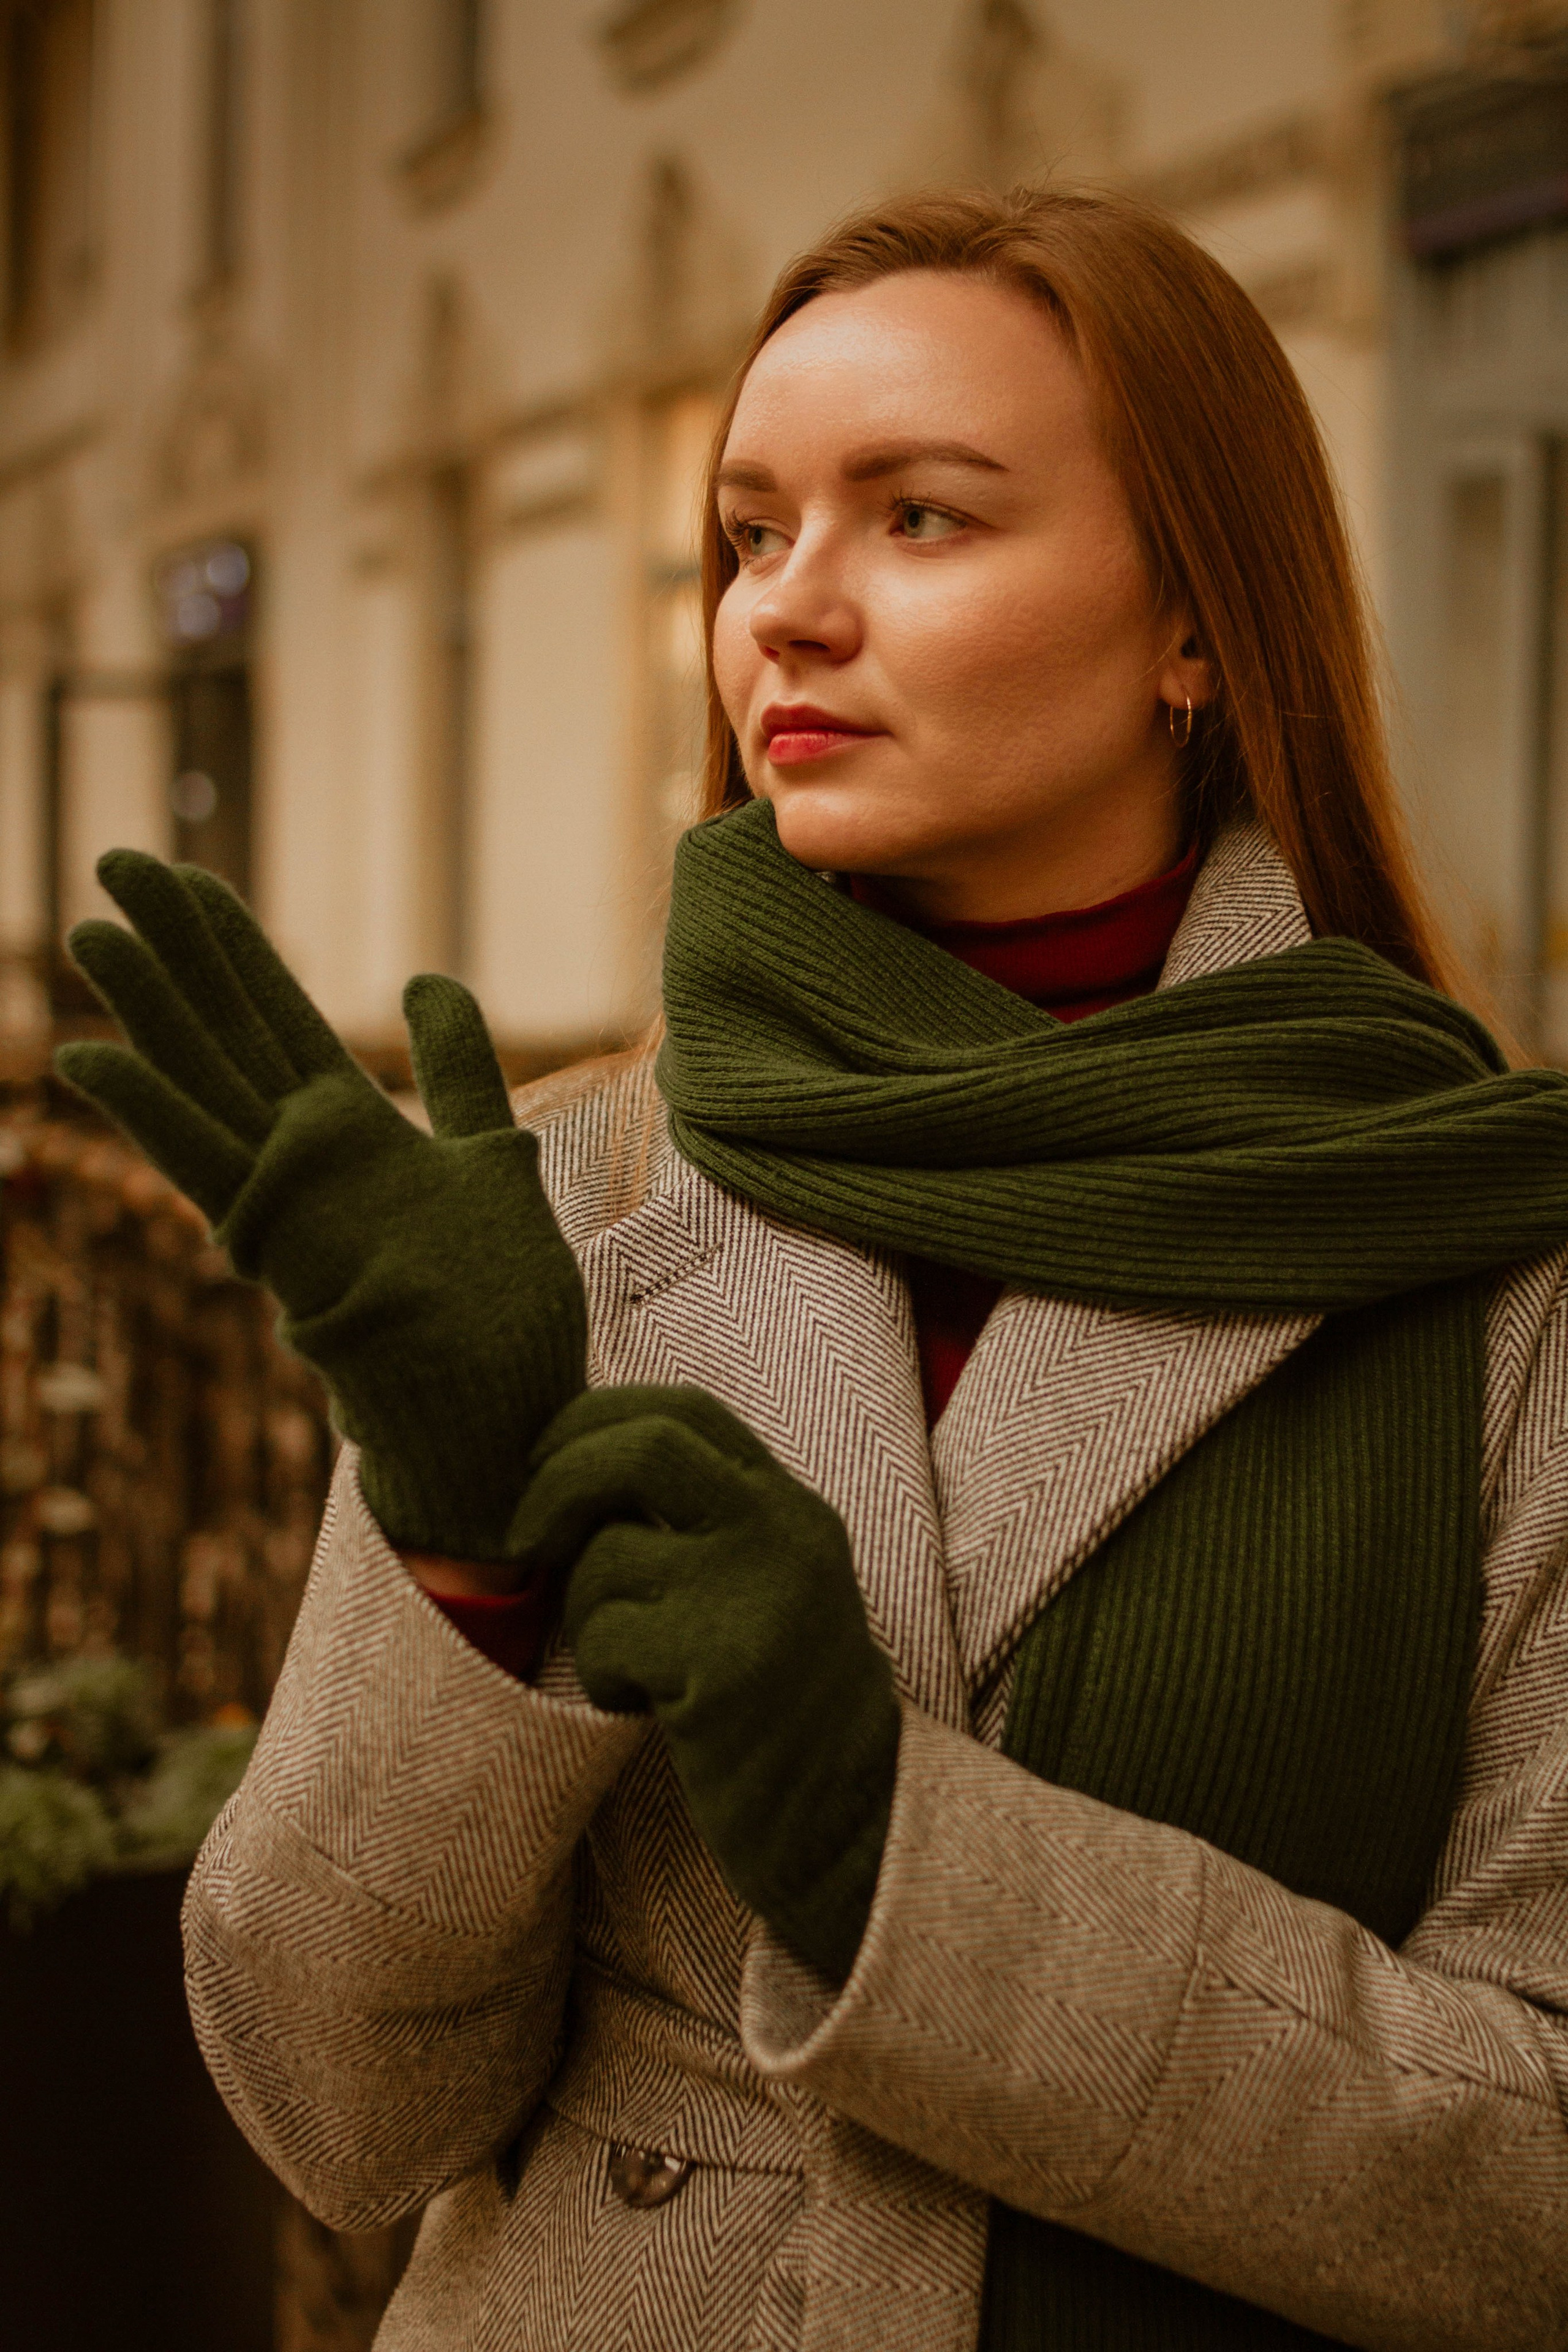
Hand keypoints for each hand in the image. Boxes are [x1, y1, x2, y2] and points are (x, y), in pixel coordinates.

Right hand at [56, 851, 585, 1561]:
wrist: (505, 1406)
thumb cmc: (501, 1306)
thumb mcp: (492, 1156)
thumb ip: (456, 1071)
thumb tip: (427, 982)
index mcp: (352, 1128)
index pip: (276, 1012)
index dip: (229, 944)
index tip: (186, 877)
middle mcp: (306, 1153)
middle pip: (226, 1027)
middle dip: (174, 946)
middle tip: (116, 861)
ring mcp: (288, 1196)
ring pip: (202, 1080)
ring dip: (144, 1008)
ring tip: (89, 934)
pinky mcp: (284, 1242)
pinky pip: (202, 1165)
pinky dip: (145, 1112)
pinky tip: (84, 1057)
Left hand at [509, 1385, 900, 1983]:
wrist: (854, 1823)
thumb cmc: (780, 1708)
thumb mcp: (763, 1589)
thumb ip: (700, 1526)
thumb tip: (569, 1470)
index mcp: (791, 1507)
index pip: (682, 1411)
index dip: (595, 1419)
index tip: (545, 1459)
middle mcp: (783, 1533)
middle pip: (642, 1446)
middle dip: (557, 1479)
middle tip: (522, 1537)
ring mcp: (758, 1595)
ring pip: (606, 1558)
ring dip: (582, 1614)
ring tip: (624, 1665)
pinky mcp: (724, 1667)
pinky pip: (604, 1639)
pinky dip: (598, 1675)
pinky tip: (639, 1707)